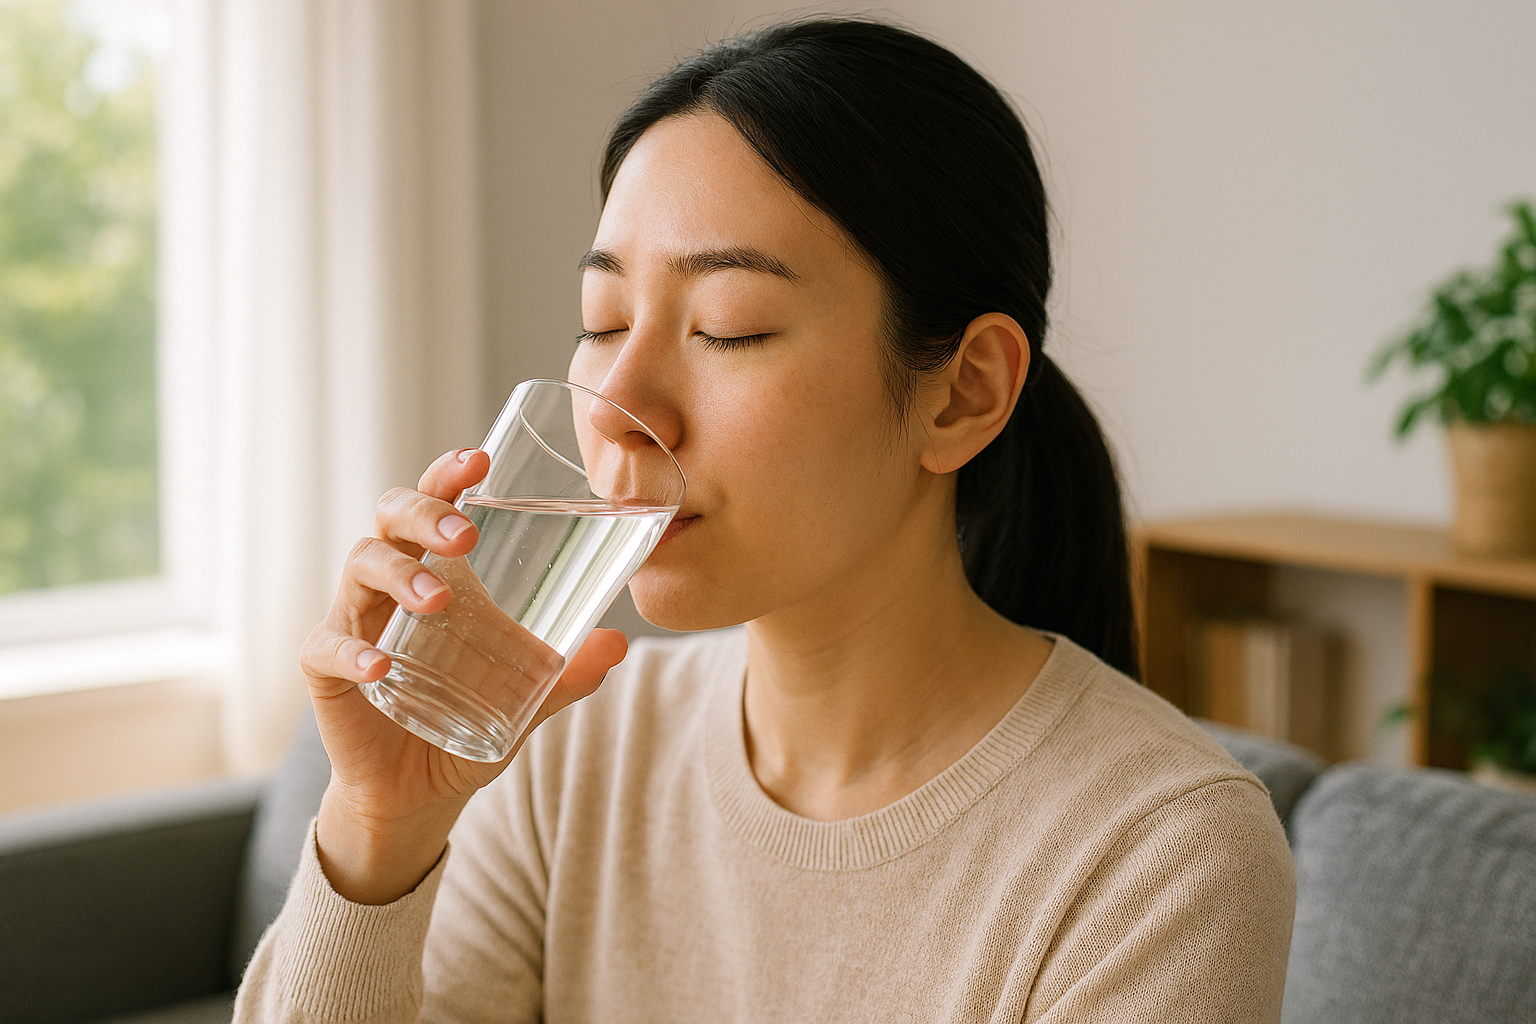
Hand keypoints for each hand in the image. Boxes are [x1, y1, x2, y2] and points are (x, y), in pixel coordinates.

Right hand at [299, 447, 628, 902]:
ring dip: (400, 575)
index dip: (448, 475)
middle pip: (389, 518)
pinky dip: (353, 652)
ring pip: (360, 567)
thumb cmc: (467, 720)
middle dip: (426, 514)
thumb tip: (617, 643)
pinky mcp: (325, 671)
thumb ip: (568, 672)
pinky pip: (327, 648)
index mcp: (434, 571)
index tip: (479, 459)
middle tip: (466, 537)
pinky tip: (381, 667)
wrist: (419, 793)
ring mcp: (352, 622)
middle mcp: (388, 584)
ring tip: (438, 599)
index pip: (433, 504)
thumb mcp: (527, 698)